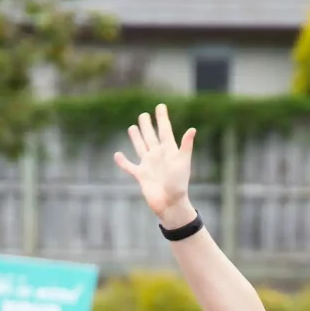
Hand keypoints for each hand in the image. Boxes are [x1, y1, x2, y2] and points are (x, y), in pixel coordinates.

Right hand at [112, 103, 196, 222]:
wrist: (170, 204)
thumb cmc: (179, 184)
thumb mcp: (183, 163)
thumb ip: (186, 146)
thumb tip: (192, 129)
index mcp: (168, 150)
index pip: (164, 130)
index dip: (162, 118)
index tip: (160, 106)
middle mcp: (157, 155)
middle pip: (151, 136)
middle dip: (147, 125)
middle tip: (143, 114)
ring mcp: (148, 165)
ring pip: (140, 147)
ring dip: (136, 137)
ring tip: (132, 127)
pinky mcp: (141, 176)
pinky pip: (129, 166)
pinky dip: (122, 161)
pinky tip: (117, 155)